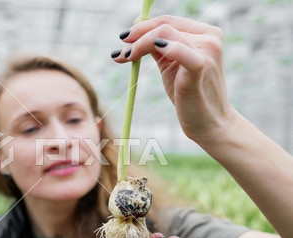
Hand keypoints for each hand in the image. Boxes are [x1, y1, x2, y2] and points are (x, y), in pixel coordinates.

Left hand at [112, 15, 238, 144]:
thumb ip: (157, 47)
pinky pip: (176, 50)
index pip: (168, 21)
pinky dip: (158, 47)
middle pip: (164, 25)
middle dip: (137, 35)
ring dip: (138, 44)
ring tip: (124, 57)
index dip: (143, 26)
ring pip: (163, 34)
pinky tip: (143, 52)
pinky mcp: (201, 66)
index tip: (124, 37)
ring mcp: (208, 50)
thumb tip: (135, 28)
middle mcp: (210, 37)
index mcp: (206, 34)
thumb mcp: (171, 66)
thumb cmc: (189, 95)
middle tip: (120, 48)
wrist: (209, 123)